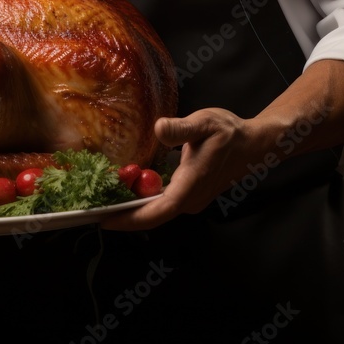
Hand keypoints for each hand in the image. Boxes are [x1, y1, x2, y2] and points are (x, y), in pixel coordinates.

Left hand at [102, 107, 261, 231]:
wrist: (252, 144)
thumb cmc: (229, 133)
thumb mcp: (205, 124)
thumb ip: (182, 129)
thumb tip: (160, 128)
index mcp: (190, 187)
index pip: (156, 212)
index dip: (129, 219)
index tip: (103, 219)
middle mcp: (189, 200)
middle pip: (151, 215)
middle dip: (121, 215)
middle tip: (91, 207)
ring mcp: (190, 200)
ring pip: (156, 210)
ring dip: (130, 207)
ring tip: (102, 199)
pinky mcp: (189, 194)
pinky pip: (162, 203)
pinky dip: (142, 199)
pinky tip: (125, 188)